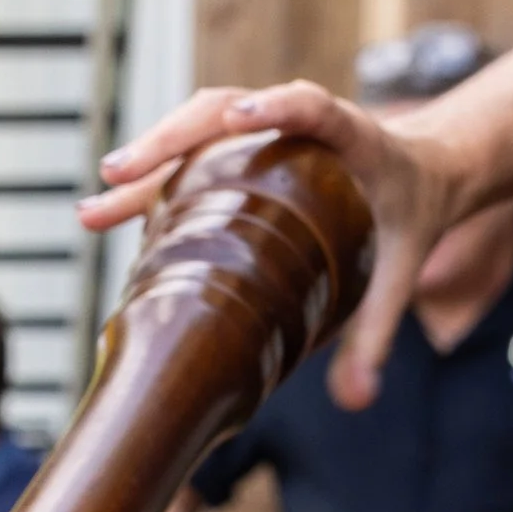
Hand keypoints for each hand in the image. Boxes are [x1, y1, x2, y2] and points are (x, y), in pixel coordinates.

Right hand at [77, 81, 460, 410]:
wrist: (420, 175)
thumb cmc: (411, 219)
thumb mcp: (402, 276)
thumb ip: (379, 337)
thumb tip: (360, 403)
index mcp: (352, 138)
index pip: (314, 108)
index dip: (279, 108)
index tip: (241, 118)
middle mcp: (298, 123)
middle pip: (225, 110)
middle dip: (168, 141)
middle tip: (116, 178)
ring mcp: (264, 131)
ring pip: (198, 126)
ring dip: (145, 160)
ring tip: (92, 208)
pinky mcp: (244, 148)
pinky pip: (195, 151)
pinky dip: (154, 177)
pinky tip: (114, 213)